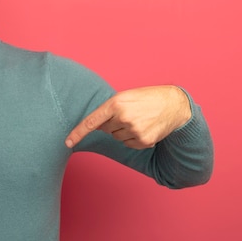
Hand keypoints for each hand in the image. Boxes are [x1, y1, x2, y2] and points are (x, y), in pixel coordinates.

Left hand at [64, 85, 191, 148]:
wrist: (174, 104)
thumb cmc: (147, 98)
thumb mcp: (125, 97)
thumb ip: (109, 110)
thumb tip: (97, 127)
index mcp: (115, 103)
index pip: (91, 121)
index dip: (78, 133)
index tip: (67, 142)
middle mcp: (123, 117)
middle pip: (106, 130)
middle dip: (113, 124)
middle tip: (129, 114)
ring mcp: (133, 130)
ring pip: (117, 138)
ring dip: (124, 131)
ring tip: (139, 119)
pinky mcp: (143, 141)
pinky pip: (128, 144)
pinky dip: (134, 138)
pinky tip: (145, 127)